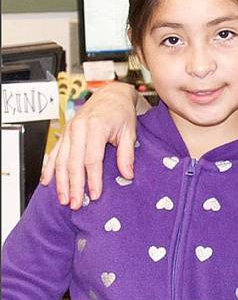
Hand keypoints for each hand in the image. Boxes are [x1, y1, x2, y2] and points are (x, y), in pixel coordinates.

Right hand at [41, 83, 139, 208]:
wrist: (111, 95)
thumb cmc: (121, 113)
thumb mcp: (129, 132)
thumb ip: (127, 154)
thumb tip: (127, 175)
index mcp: (95, 127)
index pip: (92, 159)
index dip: (93, 179)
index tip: (95, 195)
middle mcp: (78, 128)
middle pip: (73, 162)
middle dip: (74, 186)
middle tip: (75, 204)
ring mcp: (69, 131)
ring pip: (61, 160)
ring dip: (61, 182)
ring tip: (63, 199)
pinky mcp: (64, 133)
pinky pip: (54, 153)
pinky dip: (49, 168)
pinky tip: (47, 182)